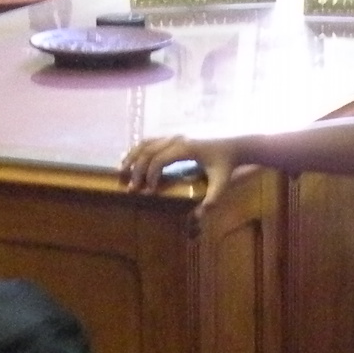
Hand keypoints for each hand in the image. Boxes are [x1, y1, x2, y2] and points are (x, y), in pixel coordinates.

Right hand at [121, 136, 239, 215]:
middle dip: (137, 170)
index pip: (159, 159)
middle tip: (131, 189)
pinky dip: (137, 151)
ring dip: (131, 158)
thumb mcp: (222, 183)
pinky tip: (128, 161)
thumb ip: (213, 199)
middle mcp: (176, 140)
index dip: (150, 176)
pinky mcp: (172, 139)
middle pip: (148, 151)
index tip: (149, 192)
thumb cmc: (226, 165)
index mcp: (186, 149)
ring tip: (121, 172)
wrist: (232, 147)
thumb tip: (200, 214)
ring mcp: (173, 137)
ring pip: (145, 144)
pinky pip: (150, 142)